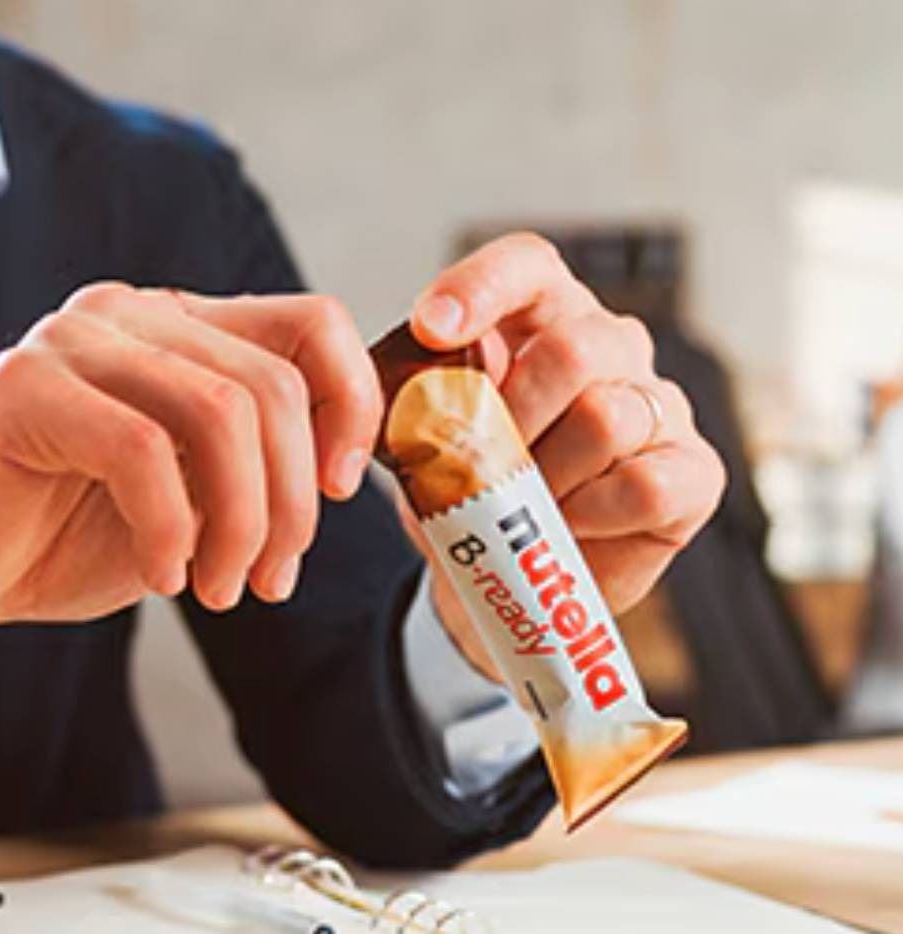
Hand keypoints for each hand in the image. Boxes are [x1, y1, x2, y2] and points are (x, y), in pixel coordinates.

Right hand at [0, 283, 380, 671]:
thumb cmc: (63, 534)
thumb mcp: (192, 502)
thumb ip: (255, 469)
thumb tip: (338, 468)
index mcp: (182, 329)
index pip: (311, 323)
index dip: (351, 403)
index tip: (340, 488)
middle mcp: (133, 314)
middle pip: (273, 384)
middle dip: (291, 503)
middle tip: (270, 579)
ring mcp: (74, 340)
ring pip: (219, 412)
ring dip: (240, 522)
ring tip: (220, 588)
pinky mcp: (23, 387)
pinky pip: (141, 451)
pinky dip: (169, 528)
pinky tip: (163, 577)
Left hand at [404, 234, 725, 679]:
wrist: (512, 578)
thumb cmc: (473, 493)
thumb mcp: (431, 445)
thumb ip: (426, 400)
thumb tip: (417, 370)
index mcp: (544, 318)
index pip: (527, 267)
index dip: (481, 287)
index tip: (430, 328)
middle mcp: (614, 346)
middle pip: (573, 349)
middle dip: (512, 417)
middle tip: (477, 467)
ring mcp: (661, 407)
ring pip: (606, 420)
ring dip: (545, 477)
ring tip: (519, 507)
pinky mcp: (695, 473)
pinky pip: (644, 485)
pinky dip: (589, 515)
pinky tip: (566, 527)